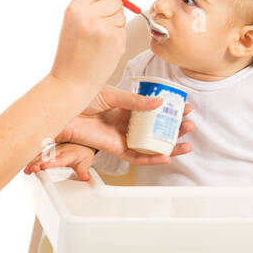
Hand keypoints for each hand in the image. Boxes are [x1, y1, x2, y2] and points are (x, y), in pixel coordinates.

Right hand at [24, 142, 100, 180]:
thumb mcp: (86, 162)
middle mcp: (59, 151)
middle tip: (32, 170)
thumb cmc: (83, 153)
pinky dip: (32, 160)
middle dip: (38, 163)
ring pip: (41, 156)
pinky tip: (27, 167)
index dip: (50, 163)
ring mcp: (52, 150)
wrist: (82, 143)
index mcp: (68, 154)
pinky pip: (39, 155)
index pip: (59, 159)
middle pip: (47, 157)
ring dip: (33, 162)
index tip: (43, 166)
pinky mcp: (48, 151)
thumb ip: (83, 171)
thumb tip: (85, 178)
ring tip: (27, 170)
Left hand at [41, 85, 194, 167]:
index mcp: (127, 106)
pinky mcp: (115, 149)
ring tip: (186, 143)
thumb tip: (159, 102)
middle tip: (190, 124)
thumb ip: (135, 101)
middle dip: (175, 128)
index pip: (155, 110)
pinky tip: (166, 157)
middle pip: (156, 129)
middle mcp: (126, 122)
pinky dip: (151, 158)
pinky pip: (136, 157)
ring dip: (169, 145)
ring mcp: (122, 136)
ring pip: (150, 145)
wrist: (63, 110)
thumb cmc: (81, 98)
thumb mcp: (112, 95)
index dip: (171, 109)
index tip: (187, 106)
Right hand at [48, 0, 130, 95]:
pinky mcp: (116, 41)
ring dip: (115, 23)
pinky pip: (123, 28)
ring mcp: (104, 29)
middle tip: (98, 25)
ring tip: (98, 38)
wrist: (71, 81)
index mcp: (75, 8)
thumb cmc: (71, 52)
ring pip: (121, 14)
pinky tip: (104, 47)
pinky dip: (117, 36)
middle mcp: (89, 16)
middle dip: (112, 9)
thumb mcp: (71, 20)